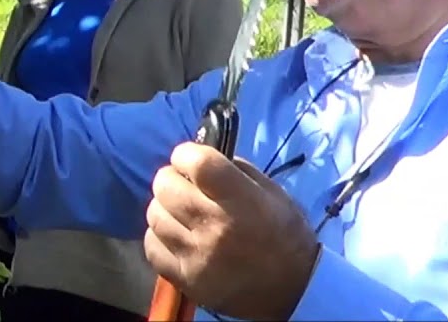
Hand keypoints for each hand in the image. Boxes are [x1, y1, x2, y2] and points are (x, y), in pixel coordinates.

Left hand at [144, 142, 320, 319]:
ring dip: (164, 208)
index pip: (198, 163)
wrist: (295, 293)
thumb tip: (198, 157)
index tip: (187, 159)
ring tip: (181, 213)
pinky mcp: (186, 280)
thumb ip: (236, 171)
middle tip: (182, 186)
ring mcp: (198, 257)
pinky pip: (152, 246)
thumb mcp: (273, 195)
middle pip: (165, 186)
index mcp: (243, 203)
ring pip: (155, 215)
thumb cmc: (285, 237)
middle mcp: (217, 229)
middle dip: (170, 179)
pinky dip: (160, 238)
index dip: (186, 154)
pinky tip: (177, 237)